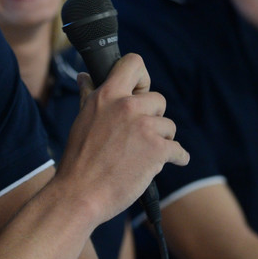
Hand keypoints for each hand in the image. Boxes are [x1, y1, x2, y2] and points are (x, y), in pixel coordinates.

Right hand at [55, 54, 188, 223]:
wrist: (79, 195)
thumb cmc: (79, 159)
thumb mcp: (82, 119)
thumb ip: (88, 94)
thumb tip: (85, 76)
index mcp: (107, 95)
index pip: (134, 63)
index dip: (142, 78)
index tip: (140, 91)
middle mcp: (127, 106)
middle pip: (159, 100)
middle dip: (153, 118)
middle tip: (138, 137)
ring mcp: (144, 127)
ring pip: (169, 126)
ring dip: (161, 140)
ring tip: (143, 155)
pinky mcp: (157, 150)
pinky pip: (179, 150)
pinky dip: (177, 158)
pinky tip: (172, 162)